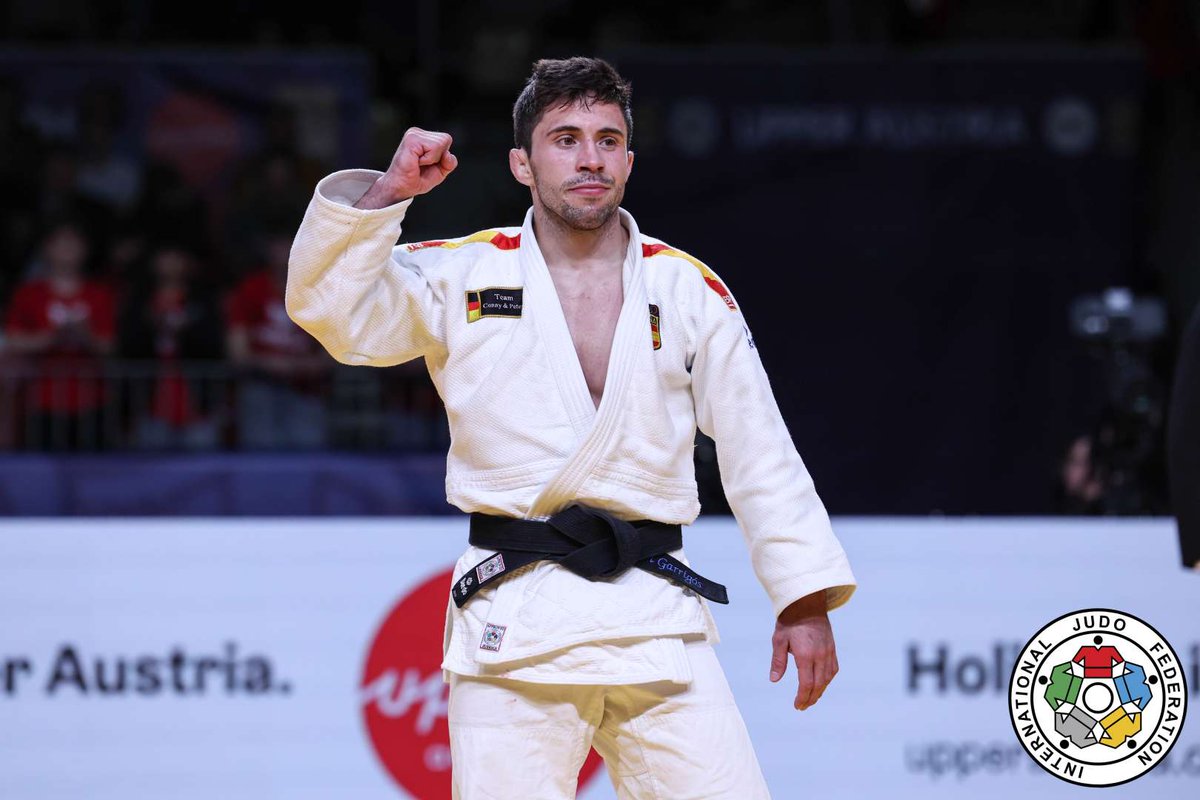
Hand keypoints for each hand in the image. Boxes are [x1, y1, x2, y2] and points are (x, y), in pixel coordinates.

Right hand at [356, 127, 457, 208]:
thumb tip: (448, 154)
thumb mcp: (440, 171)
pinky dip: (428, 160)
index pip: (446, 140)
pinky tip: (416, 162)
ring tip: (418, 163)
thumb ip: (449, 162)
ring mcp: (413, 134)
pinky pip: (433, 148)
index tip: (428, 164)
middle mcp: (418, 132)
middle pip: (446, 139)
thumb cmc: (417, 179)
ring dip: (432, 159)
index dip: (442, 156)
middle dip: (438, 157)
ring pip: (441, 143)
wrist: (401, 188)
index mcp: (424, 136)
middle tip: (422, 164)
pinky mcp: (411, 139)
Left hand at [769, 589, 837, 710]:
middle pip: (819, 684)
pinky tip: (821, 684)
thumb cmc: (790, 621)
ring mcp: (828, 652)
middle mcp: (820, 655)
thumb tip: (774, 679)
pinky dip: (827, 680)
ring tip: (811, 698)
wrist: (807, 603)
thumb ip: (778, 661)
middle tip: (803, 706)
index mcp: (806, 654)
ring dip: (820, 691)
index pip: (807, 683)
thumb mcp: (779, 640)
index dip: (803, 697)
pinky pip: (833, 669)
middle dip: (811, 698)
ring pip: (828, 678)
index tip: (797, 705)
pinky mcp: (832, 648)